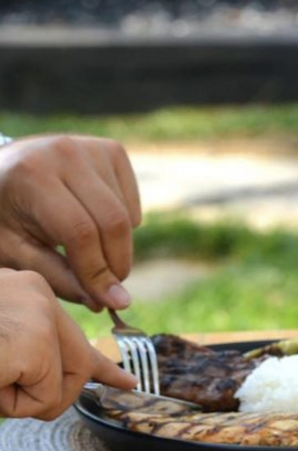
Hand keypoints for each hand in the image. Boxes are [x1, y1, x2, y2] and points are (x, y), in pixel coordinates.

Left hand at [0, 135, 140, 310]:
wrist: (2, 169)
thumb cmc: (4, 215)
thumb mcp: (15, 250)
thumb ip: (59, 277)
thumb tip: (109, 302)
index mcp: (33, 175)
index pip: (80, 232)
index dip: (97, 271)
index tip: (109, 302)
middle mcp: (66, 153)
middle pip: (113, 222)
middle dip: (117, 264)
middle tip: (109, 289)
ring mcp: (92, 148)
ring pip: (126, 216)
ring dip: (118, 248)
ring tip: (91, 258)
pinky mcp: (112, 150)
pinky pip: (132, 203)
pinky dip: (124, 226)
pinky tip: (94, 225)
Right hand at [0, 269, 136, 419]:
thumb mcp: (0, 347)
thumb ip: (29, 356)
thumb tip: (55, 392)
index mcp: (21, 290)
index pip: (73, 331)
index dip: (103, 365)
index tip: (128, 382)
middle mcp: (33, 290)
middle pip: (76, 365)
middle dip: (48, 393)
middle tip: (4, 381)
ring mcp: (38, 310)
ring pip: (60, 386)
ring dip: (19, 400)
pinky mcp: (35, 337)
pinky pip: (44, 399)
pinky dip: (11, 404)